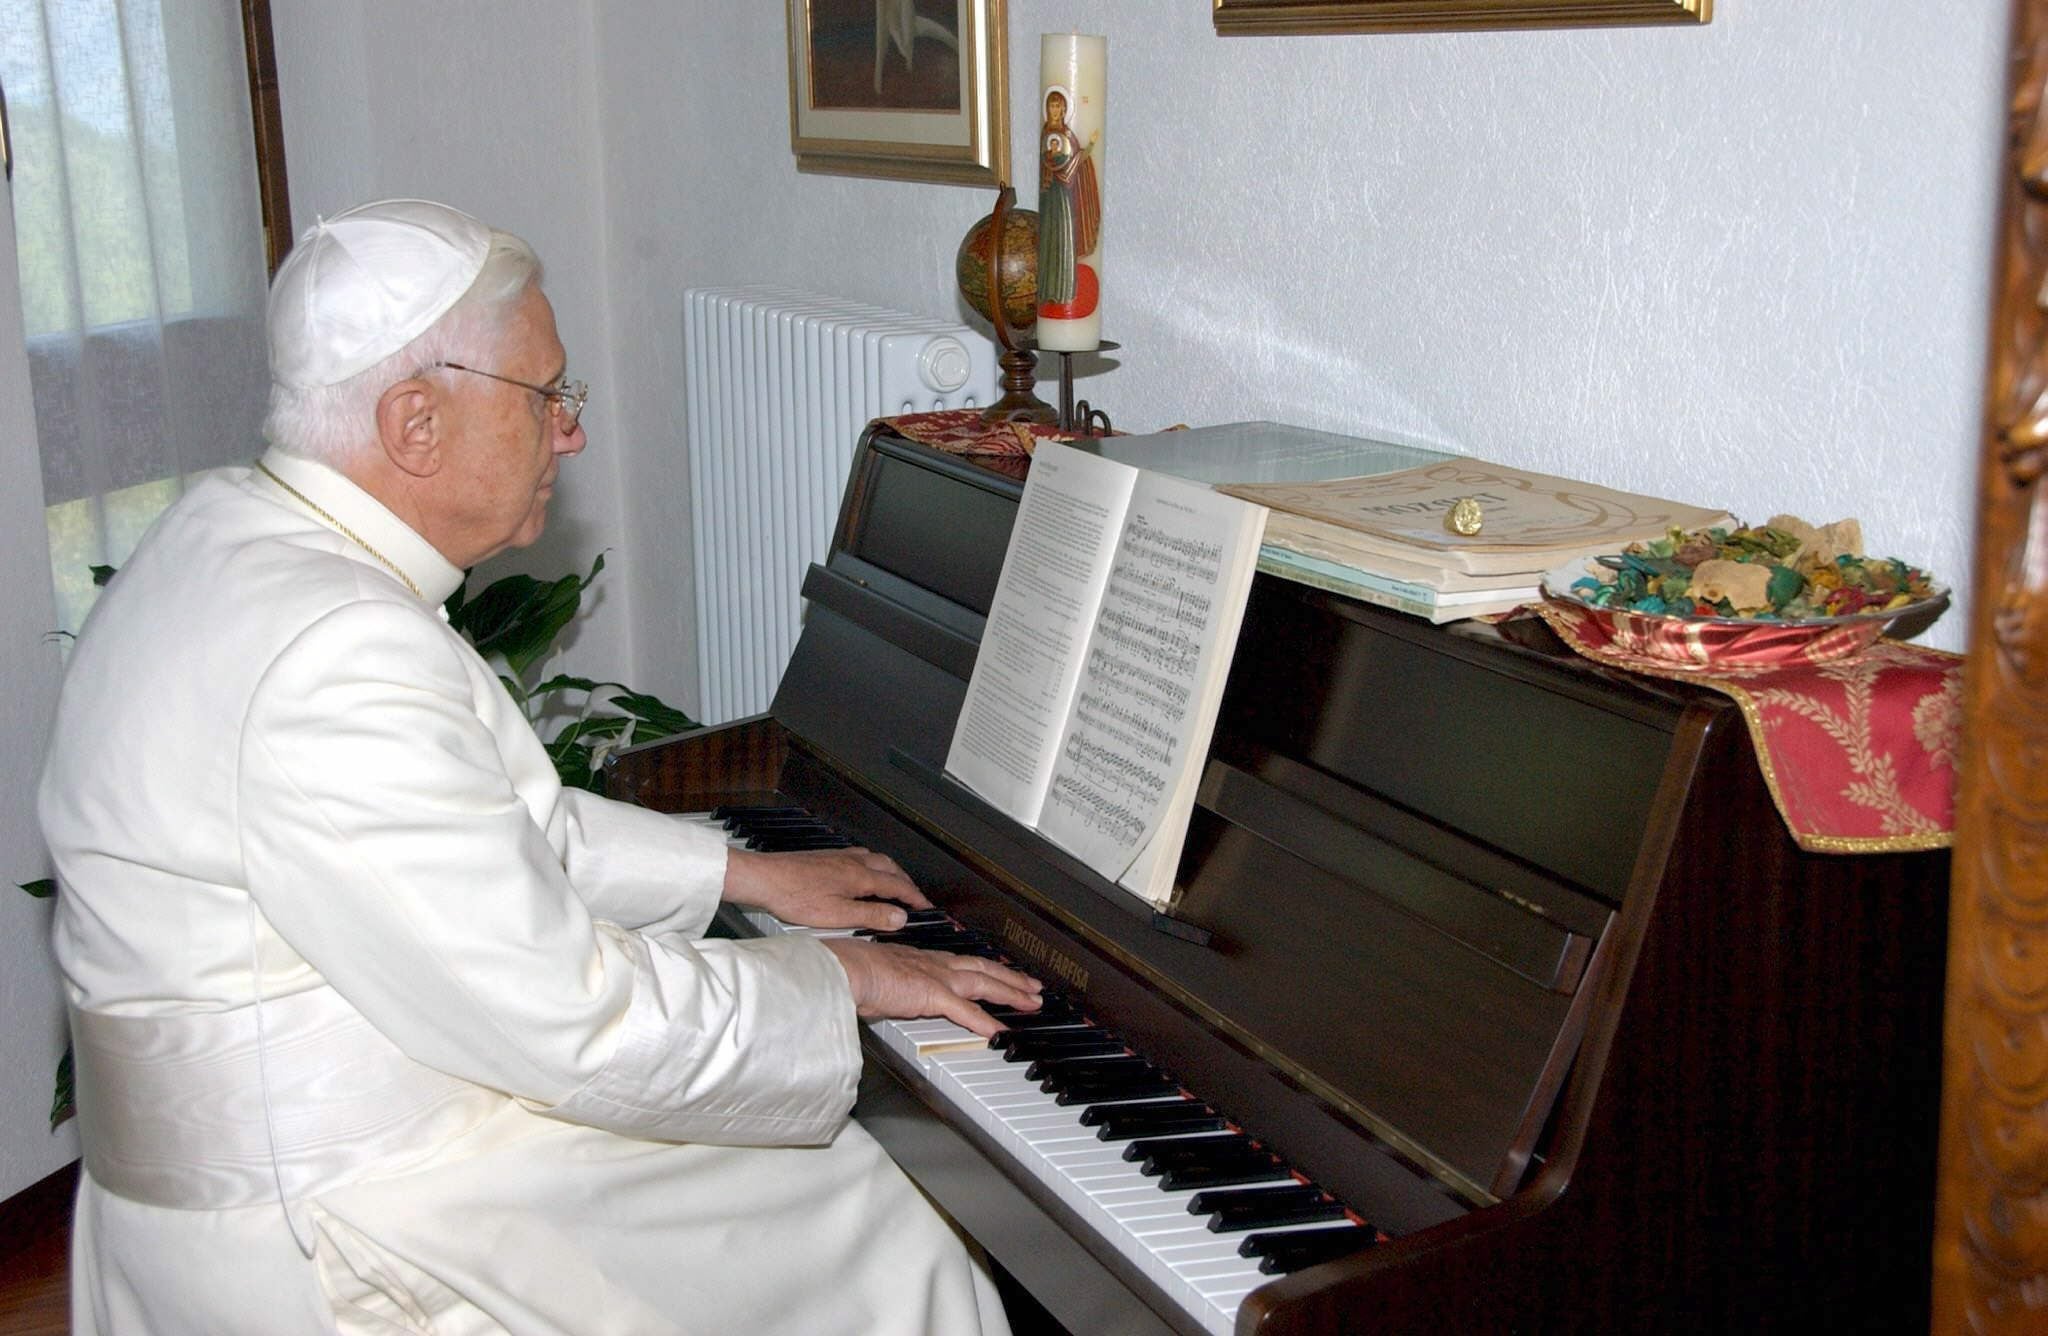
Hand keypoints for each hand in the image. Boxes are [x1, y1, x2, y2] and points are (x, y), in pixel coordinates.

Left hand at [723, 846, 930, 931]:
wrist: (765, 878)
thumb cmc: (795, 897)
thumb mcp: (837, 915)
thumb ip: (871, 915)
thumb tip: (900, 917)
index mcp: (860, 877)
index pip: (898, 886)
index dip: (915, 898)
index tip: (927, 907)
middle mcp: (853, 862)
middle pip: (890, 868)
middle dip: (906, 882)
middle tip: (914, 897)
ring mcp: (839, 857)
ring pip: (876, 859)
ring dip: (890, 871)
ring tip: (894, 884)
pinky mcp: (826, 857)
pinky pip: (859, 856)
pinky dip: (872, 865)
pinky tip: (862, 872)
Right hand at [821, 938, 1041, 1038]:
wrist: (846, 969)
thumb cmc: (855, 972)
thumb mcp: (884, 979)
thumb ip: (897, 989)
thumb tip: (896, 998)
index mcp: (925, 960)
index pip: (966, 963)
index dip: (991, 968)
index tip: (1007, 973)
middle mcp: (937, 964)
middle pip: (985, 969)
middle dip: (1013, 978)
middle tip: (1034, 987)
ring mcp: (938, 978)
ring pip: (985, 984)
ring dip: (1012, 994)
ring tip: (1032, 1003)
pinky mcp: (933, 995)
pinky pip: (966, 1011)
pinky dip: (986, 1022)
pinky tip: (1000, 1033)